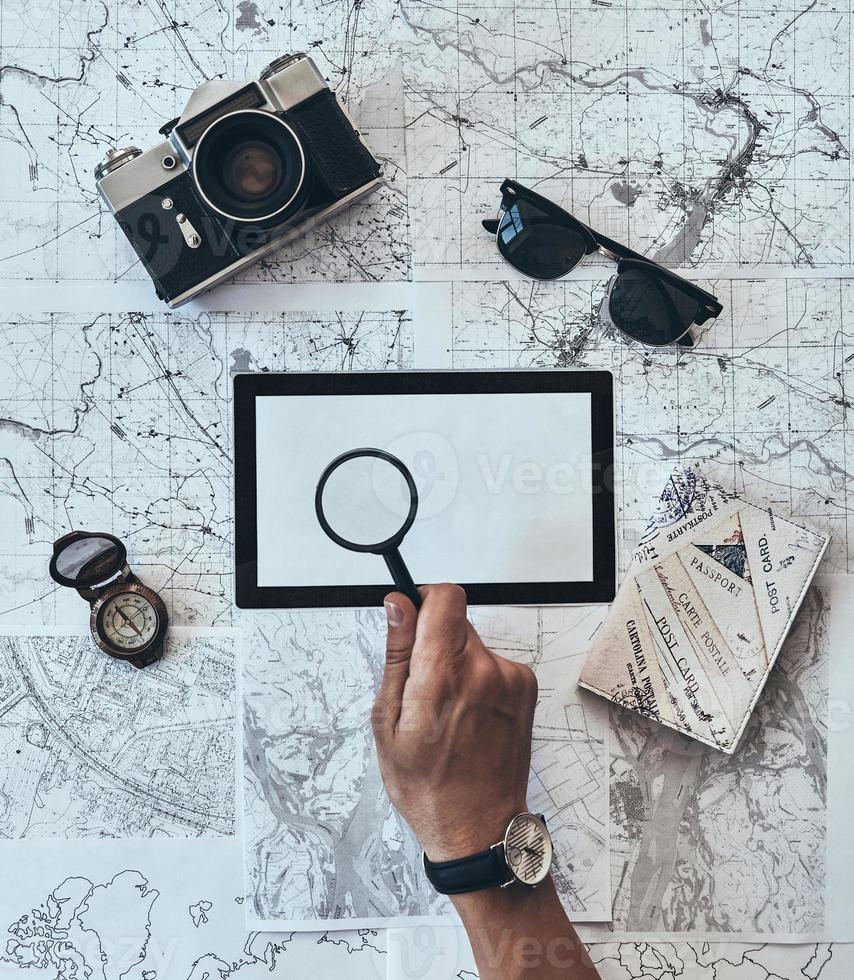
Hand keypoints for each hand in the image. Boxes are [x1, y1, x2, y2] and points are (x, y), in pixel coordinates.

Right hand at [371, 583, 537, 860]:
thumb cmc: (428, 786)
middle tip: (423, 688)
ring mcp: (511, 680)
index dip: (424, 601)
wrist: (478, 827)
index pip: (445, 597)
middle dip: (434, 642)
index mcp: (443, 676)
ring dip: (457, 663)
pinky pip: (493, 664)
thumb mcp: (389, 722)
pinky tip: (468, 717)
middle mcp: (484, 671)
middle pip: (457, 620)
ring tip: (446, 712)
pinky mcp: (526, 689)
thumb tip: (398, 606)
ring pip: (474, 644)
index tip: (412, 620)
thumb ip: (397, 654)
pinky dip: (479, 680)